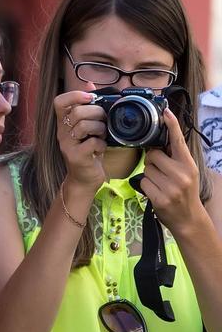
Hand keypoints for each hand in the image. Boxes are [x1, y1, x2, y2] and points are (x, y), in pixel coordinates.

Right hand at [54, 91, 107, 191]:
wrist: (84, 178)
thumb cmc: (88, 151)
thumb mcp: (88, 127)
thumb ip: (88, 107)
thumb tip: (89, 84)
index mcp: (64, 123)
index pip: (59, 102)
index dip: (74, 95)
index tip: (89, 97)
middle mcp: (62, 133)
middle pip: (77, 112)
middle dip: (97, 113)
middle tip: (104, 120)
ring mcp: (67, 145)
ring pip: (85, 126)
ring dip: (100, 128)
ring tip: (103, 134)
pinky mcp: (76, 157)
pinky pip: (92, 143)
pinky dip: (102, 143)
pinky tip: (101, 147)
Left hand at [141, 108, 207, 235]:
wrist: (188, 218)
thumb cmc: (184, 192)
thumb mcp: (186, 173)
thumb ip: (175, 158)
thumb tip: (158, 143)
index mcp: (188, 165)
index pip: (179, 141)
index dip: (171, 126)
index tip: (166, 112)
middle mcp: (182, 174)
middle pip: (153, 155)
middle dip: (152, 162)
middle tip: (162, 173)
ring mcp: (171, 187)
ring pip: (146, 169)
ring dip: (149, 175)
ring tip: (160, 184)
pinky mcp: (160, 198)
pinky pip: (143, 182)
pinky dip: (145, 187)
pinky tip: (156, 193)